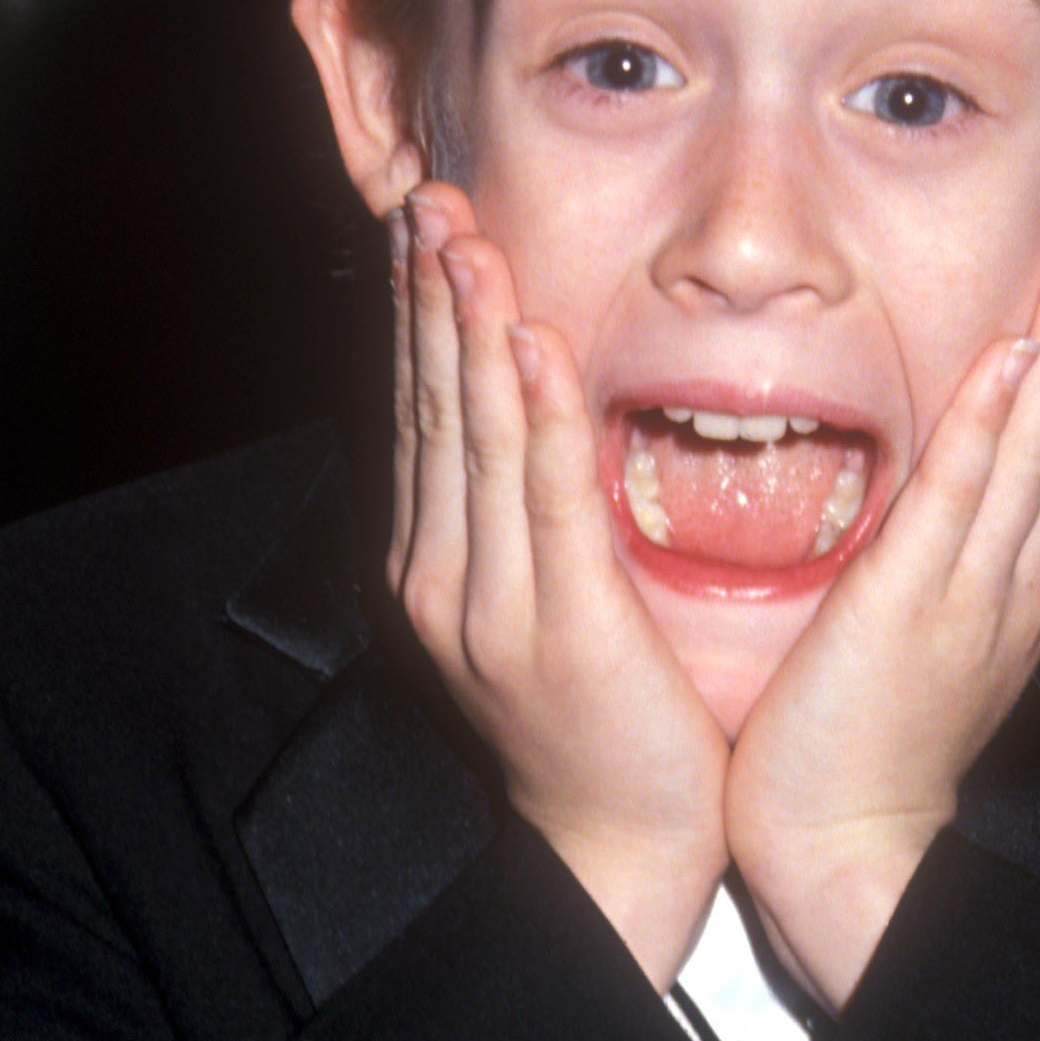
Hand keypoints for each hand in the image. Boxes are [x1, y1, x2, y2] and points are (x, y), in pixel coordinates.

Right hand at [393, 184, 727, 987]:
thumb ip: (520, 509)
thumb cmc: (598, 715)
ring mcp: (492, 605)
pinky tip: (534, 347)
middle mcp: (444, 575)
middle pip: (433, 408)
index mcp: (437, 563)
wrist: (619, 845)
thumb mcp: (538, 599)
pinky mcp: (561, 629)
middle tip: (426, 194)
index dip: (420, 314)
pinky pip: (547, 502)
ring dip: (470, 330)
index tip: (422, 225)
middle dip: (429, 297)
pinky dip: (537, 418)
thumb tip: (524, 404)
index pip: (422, 413)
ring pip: (477, 439)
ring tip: (464, 237)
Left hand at [724, 192, 1039, 1011]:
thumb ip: (936, 551)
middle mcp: (1019, 571)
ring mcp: (981, 588)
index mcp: (1016, 575)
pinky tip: (1023, 352)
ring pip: (1039, 438)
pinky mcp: (921, 605)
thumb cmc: (859, 741)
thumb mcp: (916, 628)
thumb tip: (938, 482)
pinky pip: (968, 497)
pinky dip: (1000, 422)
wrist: (844, 848)